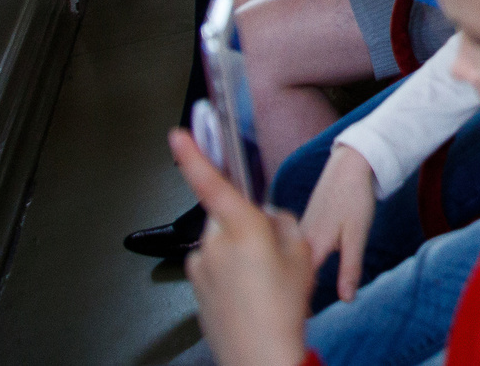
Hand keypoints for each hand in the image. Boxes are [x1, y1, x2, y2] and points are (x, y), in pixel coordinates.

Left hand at [167, 127, 313, 365]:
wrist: (260, 354)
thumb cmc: (283, 305)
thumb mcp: (302, 252)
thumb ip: (282, 224)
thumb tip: (267, 220)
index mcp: (241, 227)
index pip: (210, 183)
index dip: (192, 156)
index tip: (177, 136)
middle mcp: (214, 243)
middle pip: (228, 215)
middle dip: (247, 223)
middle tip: (274, 250)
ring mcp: (200, 266)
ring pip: (223, 241)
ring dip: (240, 250)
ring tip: (265, 278)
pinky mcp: (196, 285)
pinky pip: (216, 264)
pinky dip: (232, 272)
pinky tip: (251, 290)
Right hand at [297, 145, 378, 299]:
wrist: (350, 163)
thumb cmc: (355, 197)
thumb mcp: (358, 235)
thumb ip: (350, 268)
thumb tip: (347, 299)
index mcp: (310, 245)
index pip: (297, 283)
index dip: (299, 301)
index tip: (303, 313)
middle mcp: (296, 238)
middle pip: (289, 273)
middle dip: (293, 289)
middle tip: (302, 306)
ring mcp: (295, 229)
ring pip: (288, 260)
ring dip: (293, 273)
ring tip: (297, 289)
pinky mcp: (300, 223)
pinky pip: (290, 248)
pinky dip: (294, 258)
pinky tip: (301, 264)